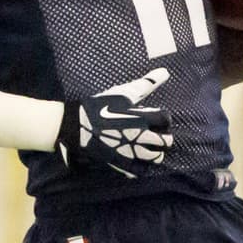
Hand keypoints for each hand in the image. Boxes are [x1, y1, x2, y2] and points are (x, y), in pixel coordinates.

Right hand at [57, 68, 173, 178]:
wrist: (75, 125)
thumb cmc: (100, 106)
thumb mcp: (123, 93)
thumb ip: (146, 83)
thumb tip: (166, 71)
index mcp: (141, 118)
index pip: (166, 120)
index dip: (164, 120)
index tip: (157, 119)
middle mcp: (139, 136)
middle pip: (166, 142)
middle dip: (163, 138)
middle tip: (155, 136)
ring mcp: (131, 152)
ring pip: (156, 158)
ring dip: (154, 153)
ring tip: (147, 148)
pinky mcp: (121, 164)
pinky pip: (139, 171)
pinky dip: (141, 167)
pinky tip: (136, 159)